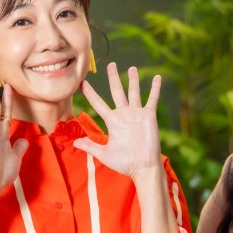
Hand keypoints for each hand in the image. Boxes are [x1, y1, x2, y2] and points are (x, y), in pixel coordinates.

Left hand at [75, 63, 161, 178]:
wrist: (142, 167)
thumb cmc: (124, 163)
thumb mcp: (104, 154)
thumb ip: (90, 146)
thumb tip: (75, 142)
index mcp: (112, 121)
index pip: (98, 103)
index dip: (90, 93)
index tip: (82, 83)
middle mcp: (123, 114)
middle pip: (116, 91)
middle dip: (113, 78)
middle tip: (110, 65)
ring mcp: (136, 113)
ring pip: (134, 92)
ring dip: (133, 80)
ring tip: (132, 68)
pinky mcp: (149, 116)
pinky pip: (152, 99)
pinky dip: (155, 89)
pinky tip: (157, 77)